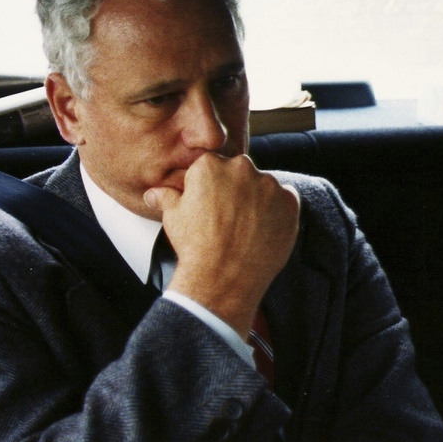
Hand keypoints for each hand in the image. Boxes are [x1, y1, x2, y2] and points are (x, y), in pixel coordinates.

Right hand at [143, 153, 299, 337]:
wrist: (223, 278)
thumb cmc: (195, 246)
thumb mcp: (172, 217)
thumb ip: (166, 197)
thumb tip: (153, 193)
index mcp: (210, 165)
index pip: (213, 166)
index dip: (211, 187)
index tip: (210, 205)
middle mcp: (241, 167)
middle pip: (240, 172)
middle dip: (236, 189)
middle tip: (228, 218)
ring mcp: (268, 184)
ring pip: (264, 186)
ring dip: (258, 200)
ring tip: (246, 228)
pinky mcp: (289, 202)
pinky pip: (286, 200)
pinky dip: (278, 212)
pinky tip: (263, 230)